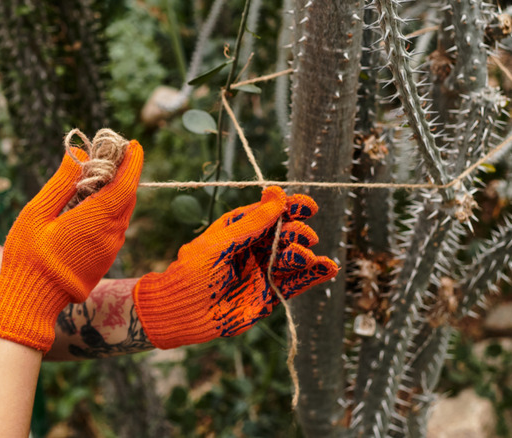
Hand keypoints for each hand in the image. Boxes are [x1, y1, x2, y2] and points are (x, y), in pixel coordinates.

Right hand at [0, 141, 143, 351]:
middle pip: (127, 197)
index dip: (132, 163)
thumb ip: (62, 183)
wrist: (33, 301)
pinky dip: (111, 209)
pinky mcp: (107, 259)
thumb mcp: (37, 214)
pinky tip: (95, 201)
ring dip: (118, 191)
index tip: (134, 144)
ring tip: (104, 172)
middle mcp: (111, 235)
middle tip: (115, 152)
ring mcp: (111, 249)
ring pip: (123, 212)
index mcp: (95, 220)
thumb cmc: (27, 256)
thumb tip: (81, 156)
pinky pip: (116, 226)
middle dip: (125, 173)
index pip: (124, 185)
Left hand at [133, 186, 338, 348]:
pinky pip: (296, 282)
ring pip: (293, 258)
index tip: (308, 207)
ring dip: (304, 255)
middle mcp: (255, 248)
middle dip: (297, 233)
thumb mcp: (221, 243)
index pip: (270, 213)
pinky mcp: (271, 294)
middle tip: (303, 238)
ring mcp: (264, 270)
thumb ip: (252, 222)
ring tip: (305, 258)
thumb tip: (277, 193)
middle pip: (285, 234)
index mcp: (239, 229)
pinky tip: (328, 267)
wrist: (183, 314)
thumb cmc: (193, 273)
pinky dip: (314, 275)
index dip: (291, 208)